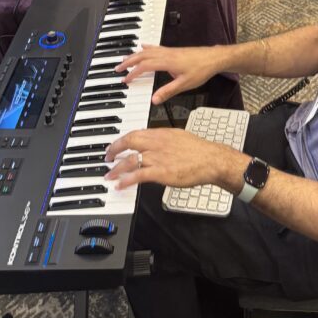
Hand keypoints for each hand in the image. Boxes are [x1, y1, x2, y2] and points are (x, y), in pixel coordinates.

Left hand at [105, 127, 241, 190]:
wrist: (210, 159)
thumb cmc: (198, 150)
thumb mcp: (178, 136)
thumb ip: (163, 139)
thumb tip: (153, 142)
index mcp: (161, 133)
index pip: (136, 133)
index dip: (122, 139)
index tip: (115, 145)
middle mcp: (156, 143)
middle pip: (129, 142)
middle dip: (114, 149)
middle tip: (107, 157)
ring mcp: (157, 158)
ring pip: (131, 160)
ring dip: (117, 168)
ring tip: (109, 175)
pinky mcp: (161, 172)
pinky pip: (138, 175)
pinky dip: (126, 180)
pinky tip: (120, 185)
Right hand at [113, 44, 224, 102]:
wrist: (213, 58)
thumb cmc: (201, 70)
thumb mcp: (184, 84)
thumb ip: (168, 92)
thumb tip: (154, 100)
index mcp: (166, 62)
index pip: (144, 67)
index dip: (133, 73)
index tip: (125, 80)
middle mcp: (165, 54)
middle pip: (142, 56)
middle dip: (128, 61)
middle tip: (118, 68)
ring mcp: (169, 51)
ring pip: (147, 51)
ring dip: (135, 55)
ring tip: (125, 59)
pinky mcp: (173, 51)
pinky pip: (155, 48)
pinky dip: (146, 48)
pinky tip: (143, 47)